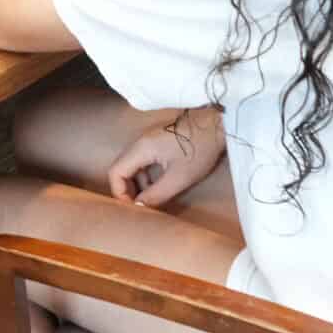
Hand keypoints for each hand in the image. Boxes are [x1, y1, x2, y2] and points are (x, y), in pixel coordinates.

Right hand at [107, 112, 224, 207]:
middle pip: (121, 168)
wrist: (217, 125)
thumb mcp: (179, 178)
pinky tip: (159, 185)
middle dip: (127, 189)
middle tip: (140, 206)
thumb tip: (139, 207)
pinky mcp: (157, 140)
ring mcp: (148, 139)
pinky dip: (145, 175)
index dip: (119, 193)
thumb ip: (156, 195)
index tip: (133, 207)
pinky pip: (142, 160)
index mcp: (141, 148)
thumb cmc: (199, 150)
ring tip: (151, 199)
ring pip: (132, 165)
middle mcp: (139, 141)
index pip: (115, 172)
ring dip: (137, 183)